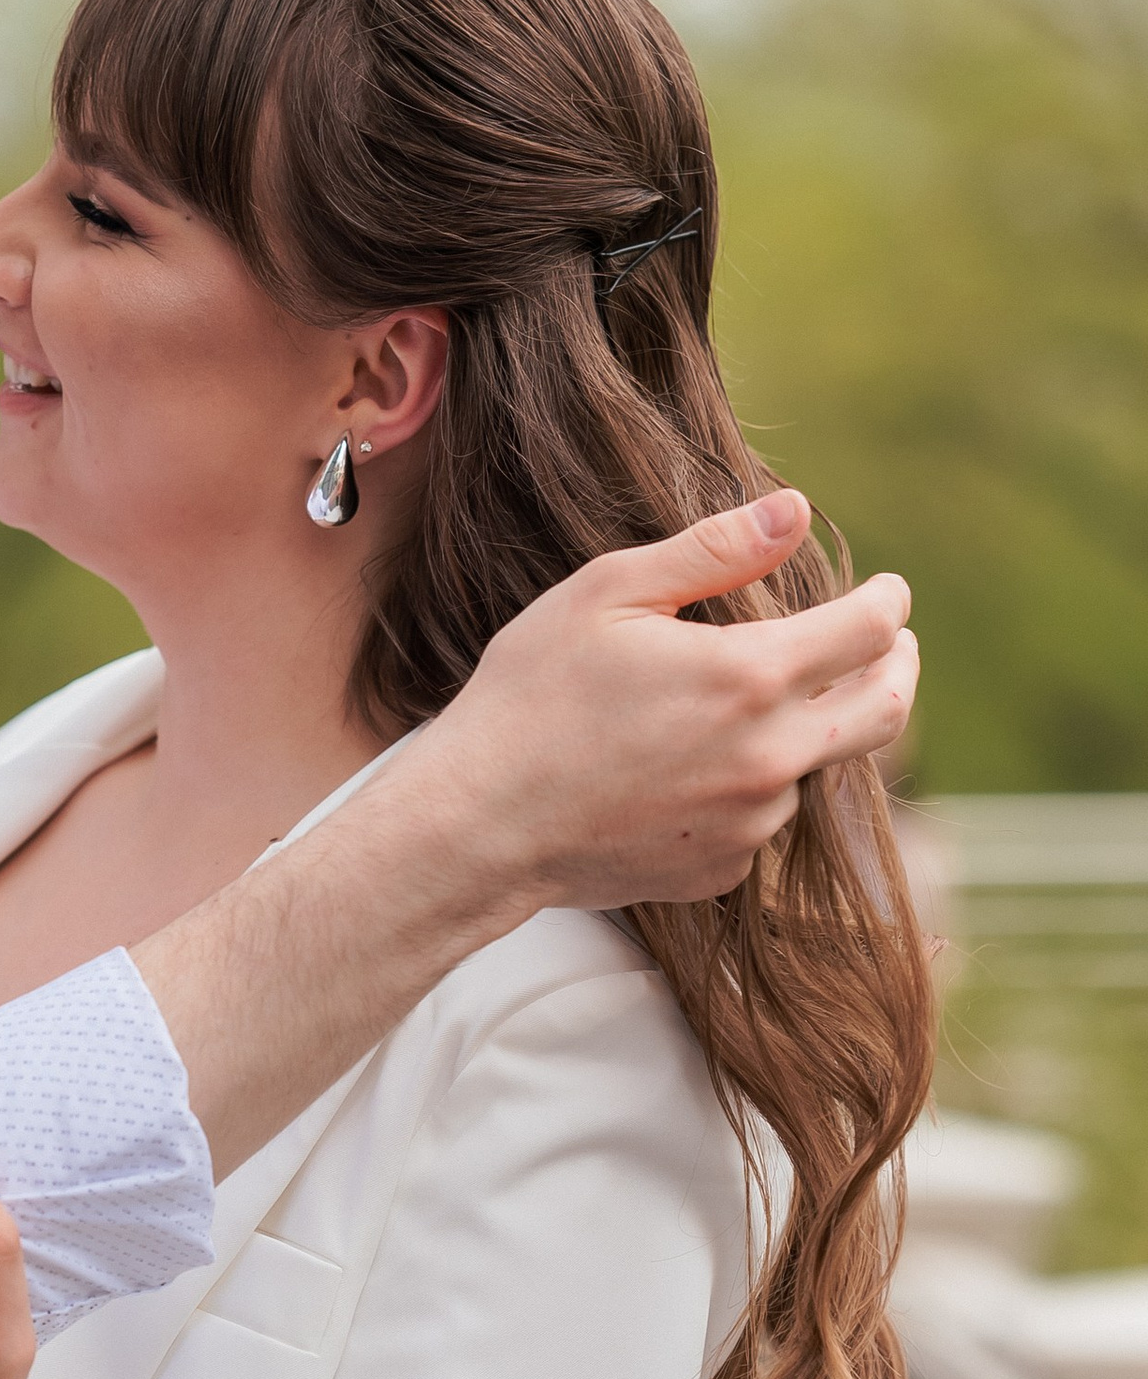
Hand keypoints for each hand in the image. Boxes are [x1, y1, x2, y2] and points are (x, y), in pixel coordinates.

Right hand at [418, 491, 918, 914]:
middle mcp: (770, 756)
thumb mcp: (608, 595)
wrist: (479, 824)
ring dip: (802, 733)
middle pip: (886, 711)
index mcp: (750, 675)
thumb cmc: (530, 697)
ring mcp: (752, 821)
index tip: (888, 592)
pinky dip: (745, 789)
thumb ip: (714, 549)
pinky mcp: (724, 867)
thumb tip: (797, 512)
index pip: (869, 630)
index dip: (888, 602)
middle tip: (894, 648)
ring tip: (740, 711)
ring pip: (813, 767)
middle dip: (900, 669)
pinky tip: (686, 772)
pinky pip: (759, 820)